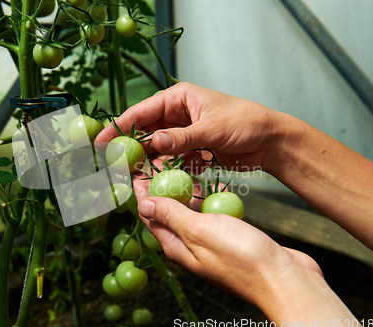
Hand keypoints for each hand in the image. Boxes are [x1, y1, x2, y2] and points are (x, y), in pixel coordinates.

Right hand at [96, 82, 285, 172]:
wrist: (271, 141)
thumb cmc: (246, 123)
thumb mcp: (213, 128)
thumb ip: (183, 137)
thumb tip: (153, 142)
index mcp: (179, 98)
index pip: (142, 112)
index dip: (119, 127)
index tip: (101, 142)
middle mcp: (177, 115)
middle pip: (145, 132)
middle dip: (130, 149)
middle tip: (113, 166)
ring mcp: (183, 134)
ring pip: (157, 150)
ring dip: (148, 164)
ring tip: (134, 180)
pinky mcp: (192, 151)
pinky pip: (172, 161)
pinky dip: (166, 171)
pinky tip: (159, 182)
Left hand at [133, 172, 321, 305]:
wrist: (283, 278)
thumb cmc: (240, 255)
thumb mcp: (199, 230)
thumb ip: (172, 216)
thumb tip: (144, 204)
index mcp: (176, 246)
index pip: (149, 215)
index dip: (142, 191)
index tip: (138, 168)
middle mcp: (189, 245)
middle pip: (167, 212)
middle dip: (161, 187)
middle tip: (161, 161)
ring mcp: (209, 242)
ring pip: (189, 212)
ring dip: (185, 191)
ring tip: (182, 166)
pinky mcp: (228, 238)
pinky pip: (210, 215)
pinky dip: (207, 199)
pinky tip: (212, 185)